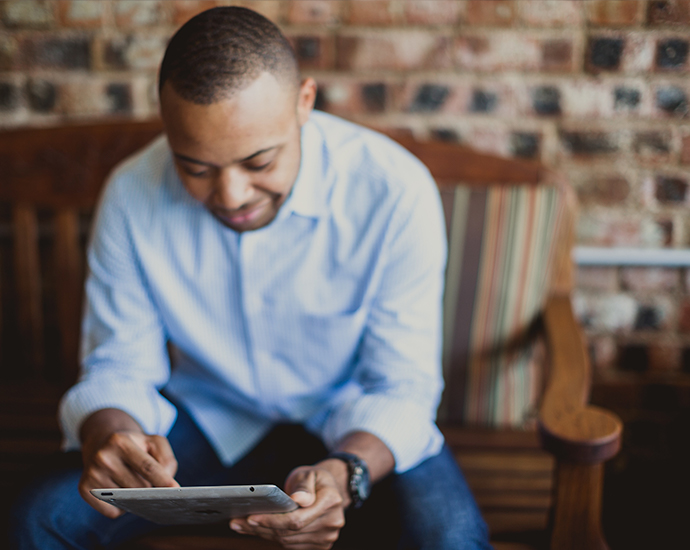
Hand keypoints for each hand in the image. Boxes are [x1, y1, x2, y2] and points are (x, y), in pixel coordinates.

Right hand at [79, 429, 178, 517]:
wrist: (103, 443)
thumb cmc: (135, 445)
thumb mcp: (154, 442)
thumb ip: (166, 460)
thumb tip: (167, 485)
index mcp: (121, 441)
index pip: (146, 466)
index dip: (163, 480)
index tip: (175, 490)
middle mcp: (103, 457)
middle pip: (138, 487)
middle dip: (150, 489)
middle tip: (151, 482)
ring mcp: (91, 474)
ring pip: (125, 500)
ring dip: (136, 498)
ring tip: (133, 482)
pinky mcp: (84, 488)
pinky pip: (111, 511)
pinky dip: (122, 507)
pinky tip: (121, 491)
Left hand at [230, 465, 345, 549]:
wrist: (328, 490)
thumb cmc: (314, 479)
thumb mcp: (308, 473)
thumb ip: (303, 486)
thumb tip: (299, 500)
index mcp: (331, 501)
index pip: (297, 519)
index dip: (272, 521)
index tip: (251, 517)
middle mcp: (331, 522)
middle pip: (290, 533)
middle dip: (261, 528)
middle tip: (237, 522)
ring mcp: (326, 537)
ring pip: (288, 541)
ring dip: (263, 534)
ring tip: (242, 525)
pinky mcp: (319, 545)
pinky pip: (290, 545)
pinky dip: (272, 537)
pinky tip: (257, 530)